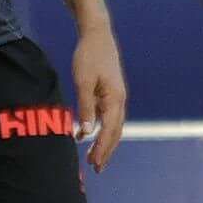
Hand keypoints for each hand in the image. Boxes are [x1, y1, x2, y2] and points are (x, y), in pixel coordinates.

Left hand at [71, 25, 126, 171]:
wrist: (98, 34)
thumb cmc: (89, 56)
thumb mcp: (83, 82)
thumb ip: (85, 107)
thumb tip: (85, 132)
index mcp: (115, 99)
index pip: (110, 131)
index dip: (103, 149)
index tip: (95, 164)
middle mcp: (119, 100)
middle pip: (115, 132)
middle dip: (106, 150)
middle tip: (97, 168)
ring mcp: (116, 96)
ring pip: (112, 125)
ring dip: (104, 142)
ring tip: (94, 157)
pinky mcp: (110, 92)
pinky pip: (106, 116)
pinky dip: (99, 128)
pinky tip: (85, 134)